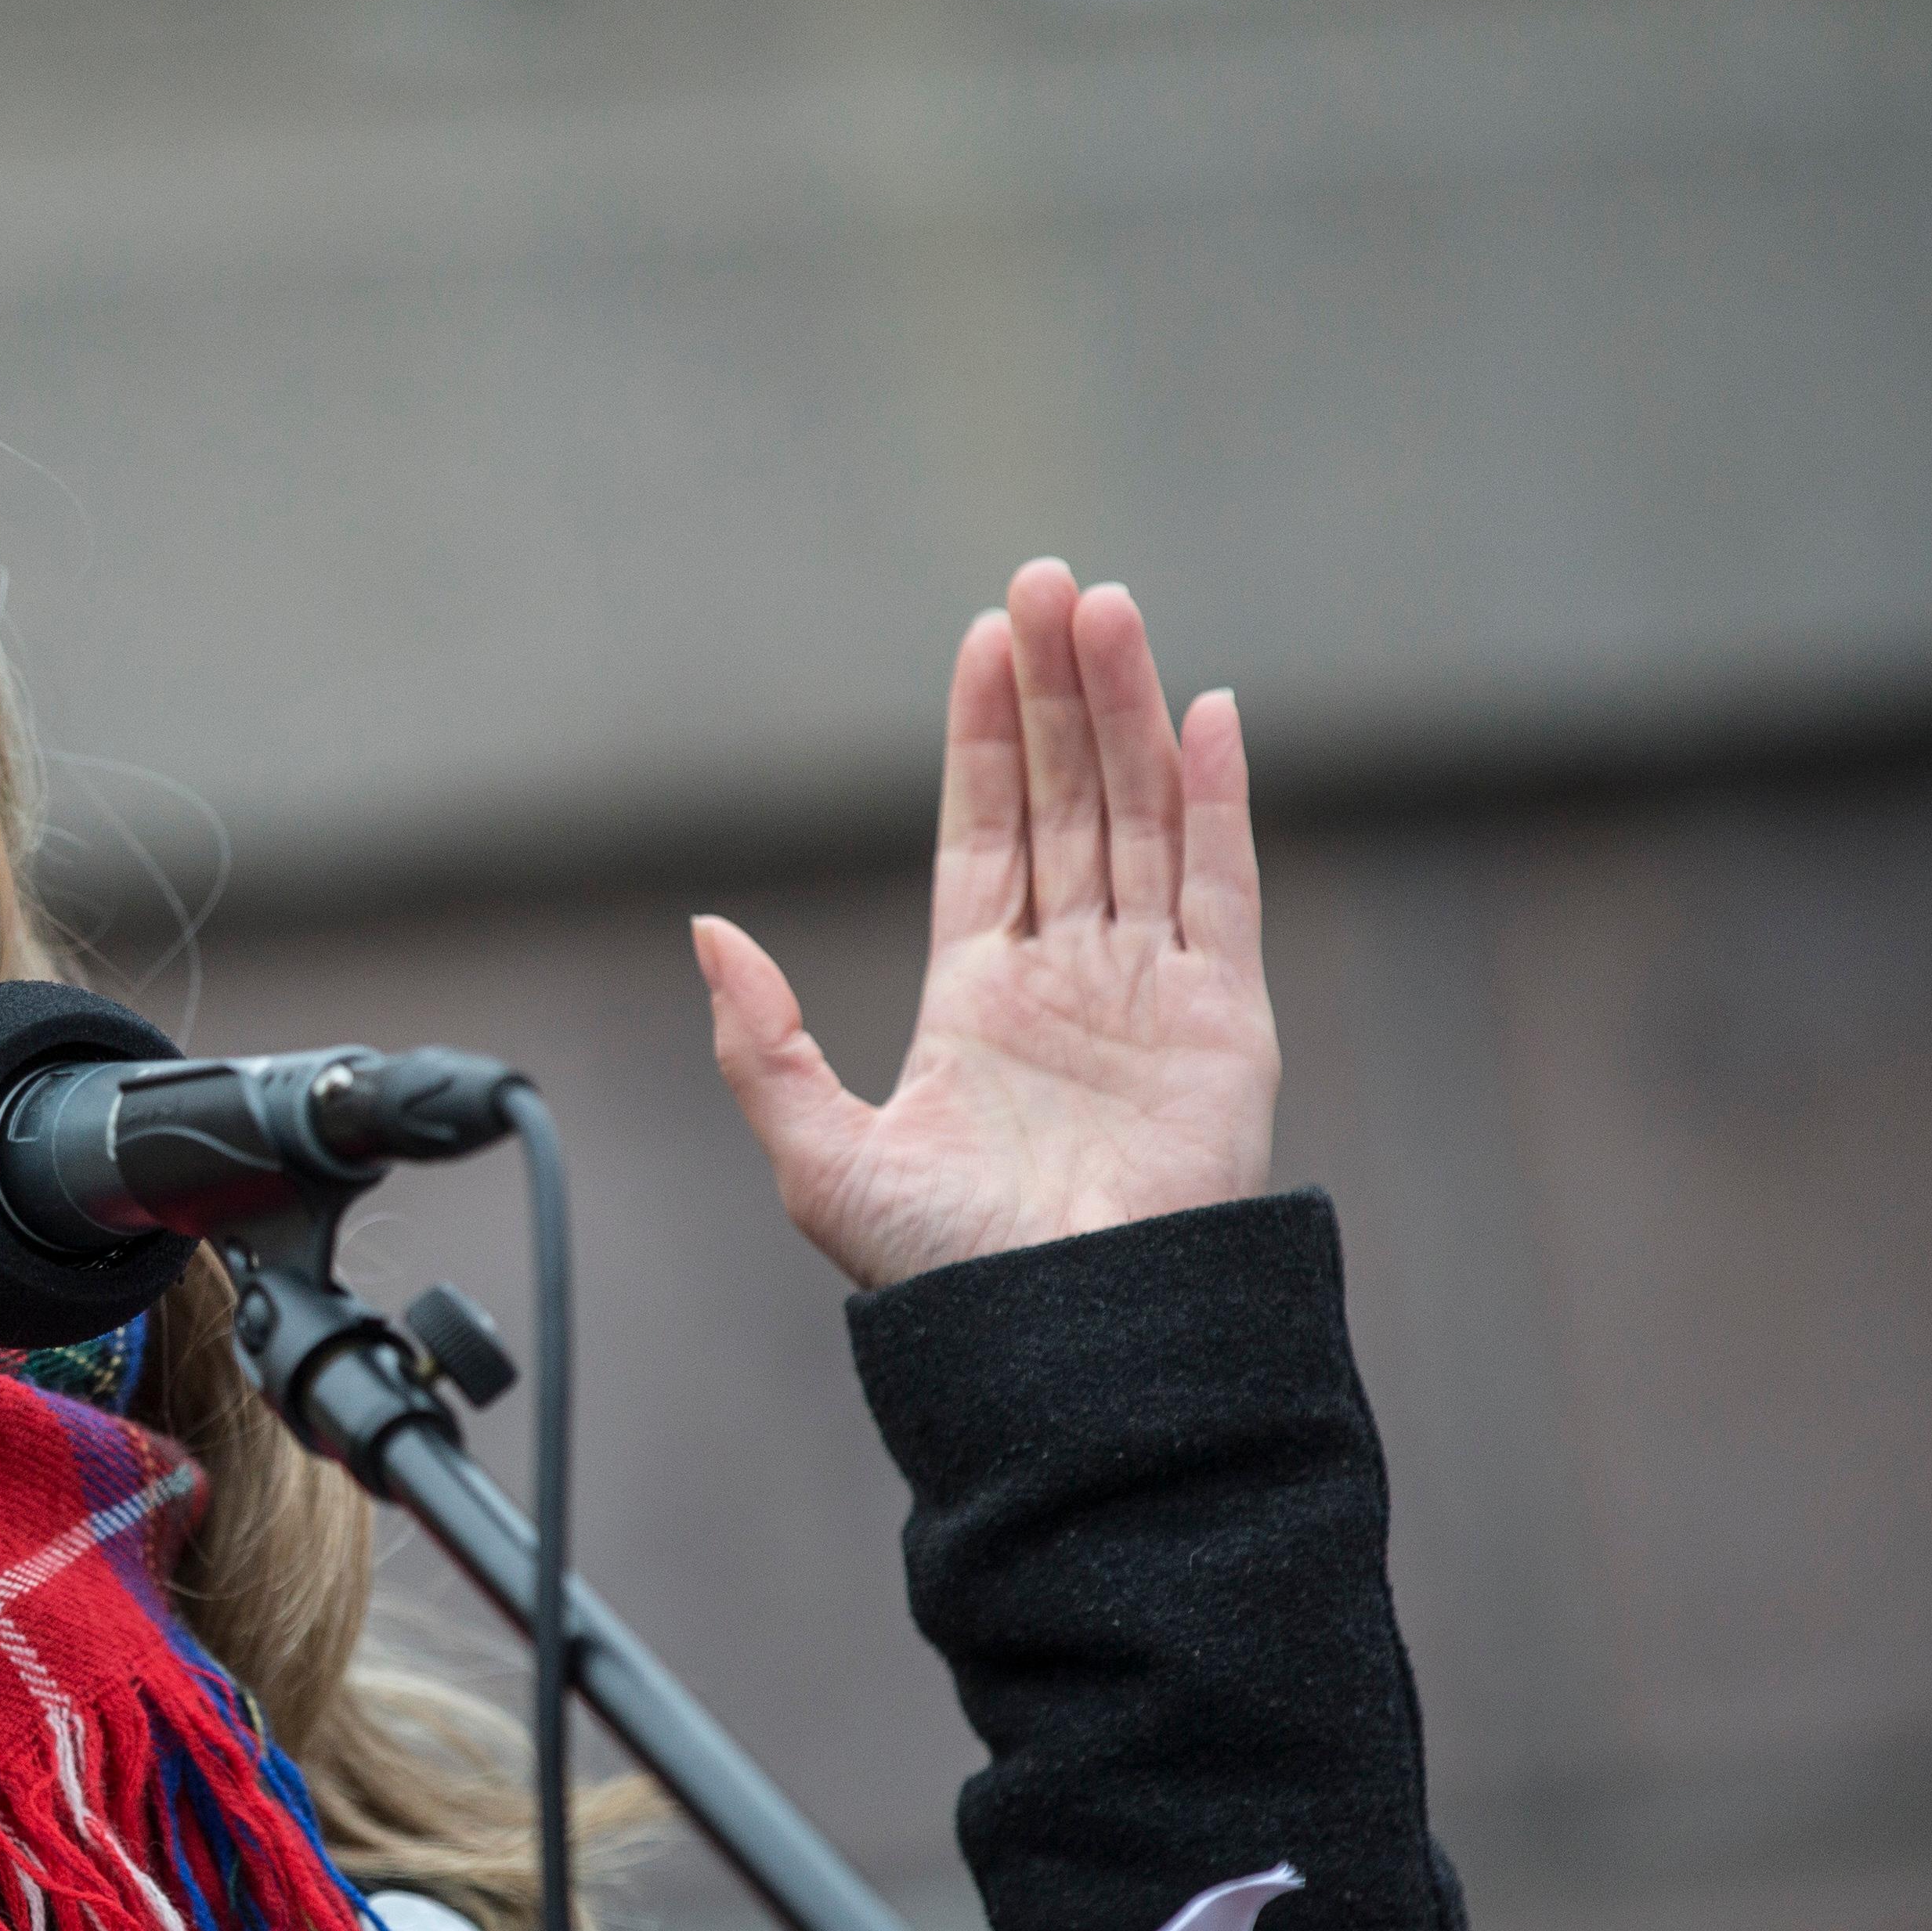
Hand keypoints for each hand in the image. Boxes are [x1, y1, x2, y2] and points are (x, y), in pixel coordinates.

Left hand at [697, 559, 1276, 1290]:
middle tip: (1048, 581)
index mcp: (977, 1004)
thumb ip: (761, 1042)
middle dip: (1059, 693)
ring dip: (1127, 714)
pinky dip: (1216, 799)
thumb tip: (707, 930)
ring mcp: (1150, 995)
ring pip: (1140, 819)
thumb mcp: (817, 1155)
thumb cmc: (945, 1279)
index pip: (987, 836)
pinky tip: (1205, 711)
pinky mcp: (1224, 1021)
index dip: (987, 739)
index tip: (986, 640)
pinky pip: (1220, 887)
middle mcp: (1069, 984)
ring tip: (1108, 609)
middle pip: (1069, 802)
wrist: (1060, 1350)